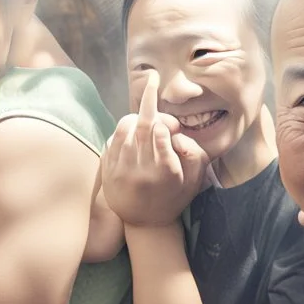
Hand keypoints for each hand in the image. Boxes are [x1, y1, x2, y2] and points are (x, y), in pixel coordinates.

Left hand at [101, 70, 208, 225]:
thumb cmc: (174, 197)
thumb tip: (176, 135)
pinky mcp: (109, 172)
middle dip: (148, 101)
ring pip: (126, 129)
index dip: (163, 120)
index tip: (165, 118)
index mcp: (166, 172)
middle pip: (142, 126)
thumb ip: (194, 154)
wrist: (145, 224)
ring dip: (136, 117)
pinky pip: (113, 139)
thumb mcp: (195, 180)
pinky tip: (132, 133)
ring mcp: (123, 171)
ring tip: (145, 118)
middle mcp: (142, 171)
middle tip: (152, 80)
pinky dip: (123, 130)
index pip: (160, 134)